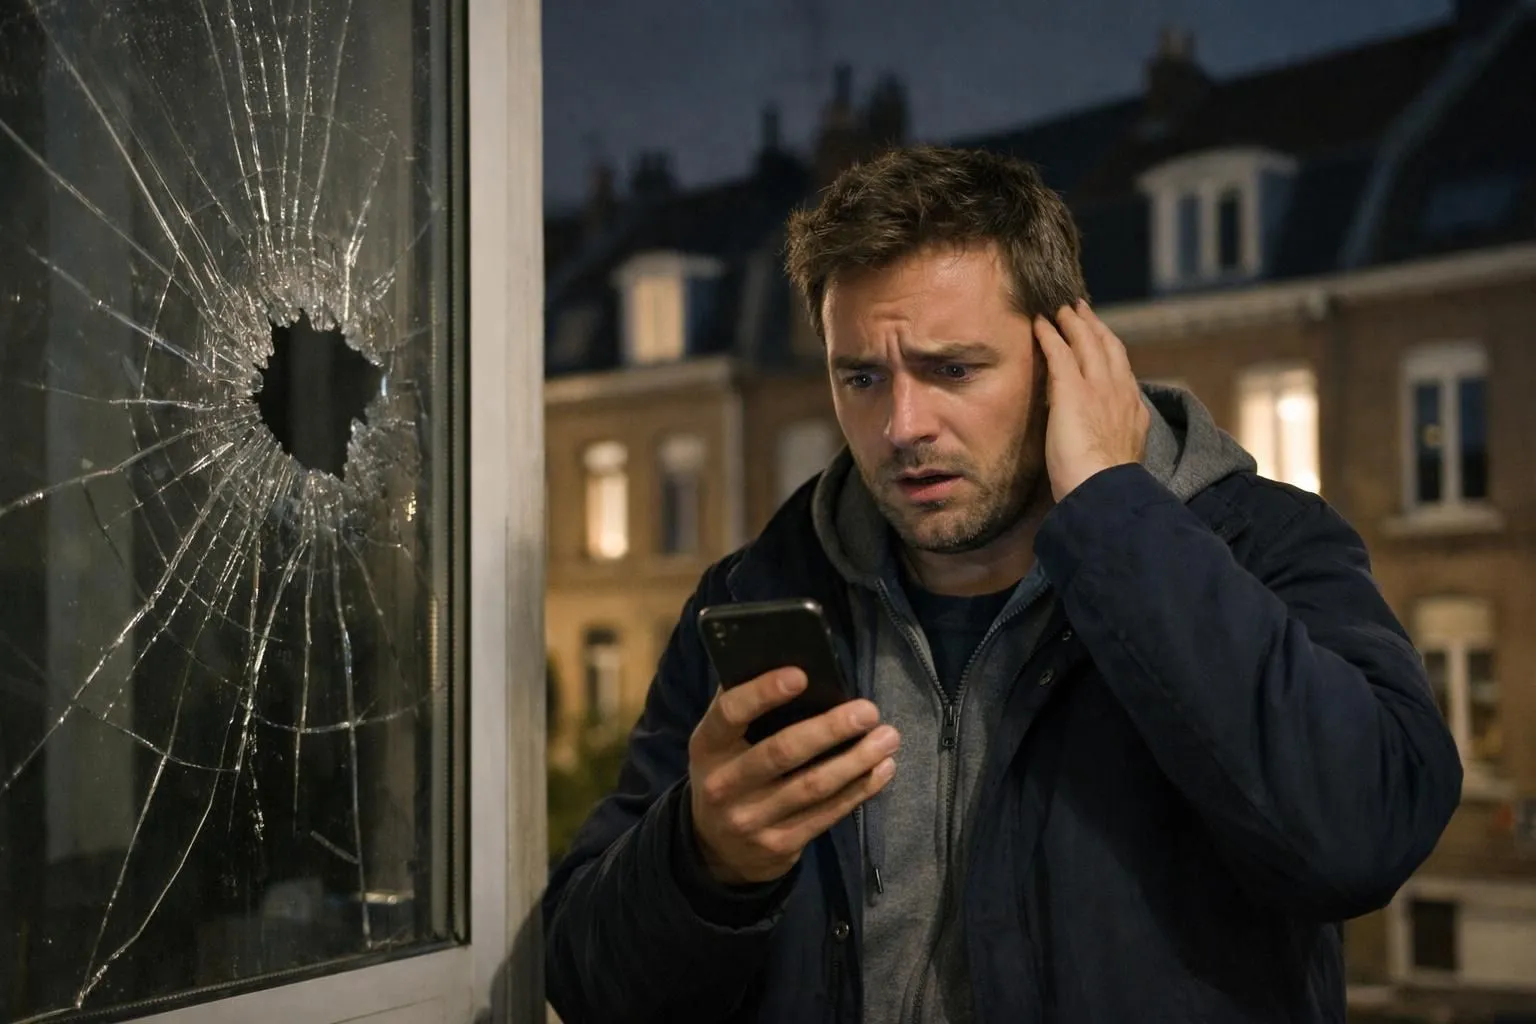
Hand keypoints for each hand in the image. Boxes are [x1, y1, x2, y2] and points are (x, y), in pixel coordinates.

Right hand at [688, 668, 898, 884]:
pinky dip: (860, 790)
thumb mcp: (721, 742)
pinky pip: (826, 814)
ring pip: (812, 786)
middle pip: (781, 752)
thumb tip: (790, 660)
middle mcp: (723, 784)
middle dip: (830, 729)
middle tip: (868, 710)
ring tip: (888, 737)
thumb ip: (746, 708)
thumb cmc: (729, 771)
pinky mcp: (779, 845)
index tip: (801, 675)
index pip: (731, 713)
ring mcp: (751, 819)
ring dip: (856, 760)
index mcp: (708, 746)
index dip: (763, 693)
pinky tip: (882, 769)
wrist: (716, 848)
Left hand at [1035, 300, 1149, 501]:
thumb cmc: (1107, 485)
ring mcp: (1098, 388)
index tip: (1102, 339)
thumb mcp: (1119, 455)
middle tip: (1081, 309)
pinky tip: (1039, 323)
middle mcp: (1120, 392)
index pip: (1121, 371)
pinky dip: (1049, 334)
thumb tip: (1104, 437)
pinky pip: (1059, 352)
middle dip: (1095, 326)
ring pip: (1086, 343)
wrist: (1105, 489)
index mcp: (1133, 411)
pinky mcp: (1073, 390)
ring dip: (1073, 322)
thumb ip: (1113, 438)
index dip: (1110, 351)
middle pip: (1108, 348)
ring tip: (1061, 309)